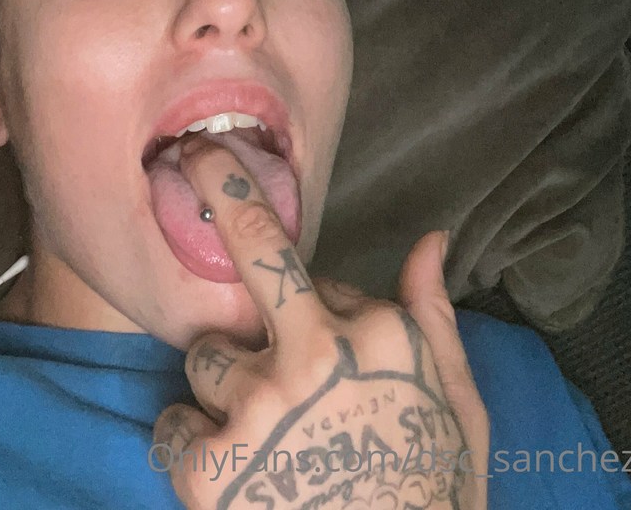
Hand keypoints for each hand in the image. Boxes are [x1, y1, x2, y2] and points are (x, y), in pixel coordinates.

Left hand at [152, 136, 489, 509]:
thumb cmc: (432, 485)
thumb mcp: (457, 398)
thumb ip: (432, 313)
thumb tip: (431, 238)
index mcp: (376, 331)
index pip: (316, 276)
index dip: (308, 296)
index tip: (275, 245)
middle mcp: (313, 353)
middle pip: (252, 246)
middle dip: (221, 187)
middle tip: (193, 153)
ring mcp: (258, 408)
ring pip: (207, 354)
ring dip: (223, 383)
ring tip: (259, 431)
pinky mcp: (212, 469)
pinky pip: (172, 423)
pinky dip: (191, 443)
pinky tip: (226, 468)